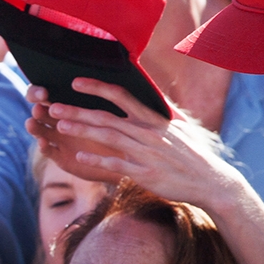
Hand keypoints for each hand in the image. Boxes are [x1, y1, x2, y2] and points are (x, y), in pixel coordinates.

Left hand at [29, 77, 248, 209]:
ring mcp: (146, 152)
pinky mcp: (145, 173)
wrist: (211, 181)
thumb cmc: (190, 155)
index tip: (75, 82)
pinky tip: (78, 156)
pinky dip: (97, 159)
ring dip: (83, 131)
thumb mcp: (176, 129)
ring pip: (108, 137)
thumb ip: (157, 114)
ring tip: (60, 125)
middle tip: (52, 106)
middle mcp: (148, 132)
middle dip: (78, 110)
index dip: (97, 87)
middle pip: (107, 117)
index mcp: (153, 119)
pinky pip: (116, 164)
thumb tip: (144, 98)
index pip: (122, 96)